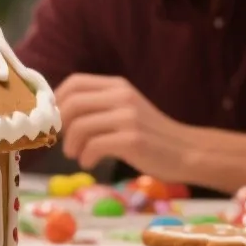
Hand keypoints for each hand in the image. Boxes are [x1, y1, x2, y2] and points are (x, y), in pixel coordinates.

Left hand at [56, 74, 191, 179]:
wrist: (188, 151)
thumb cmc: (150, 134)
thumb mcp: (125, 109)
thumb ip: (97, 106)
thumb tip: (57, 112)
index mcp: (117, 86)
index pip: (74, 83)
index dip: (57, 101)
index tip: (57, 120)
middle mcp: (122, 97)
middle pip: (71, 104)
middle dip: (61, 126)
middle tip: (65, 142)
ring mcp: (128, 117)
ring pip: (79, 126)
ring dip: (71, 146)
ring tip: (77, 155)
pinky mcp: (132, 139)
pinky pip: (93, 146)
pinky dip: (85, 157)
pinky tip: (89, 163)